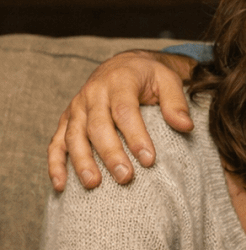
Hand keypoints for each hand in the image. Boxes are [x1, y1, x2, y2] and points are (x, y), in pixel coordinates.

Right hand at [48, 50, 195, 190]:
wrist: (123, 65)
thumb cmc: (149, 77)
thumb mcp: (168, 80)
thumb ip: (176, 102)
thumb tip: (185, 126)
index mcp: (119, 82)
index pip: (125, 111)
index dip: (136, 136)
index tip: (149, 160)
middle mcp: (93, 94)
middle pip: (98, 126)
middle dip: (111, 153)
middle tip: (125, 177)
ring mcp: (77, 108)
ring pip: (74, 135)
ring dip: (82, 161)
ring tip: (94, 184)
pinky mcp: (68, 120)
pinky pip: (57, 142)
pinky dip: (55, 163)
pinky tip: (60, 185)